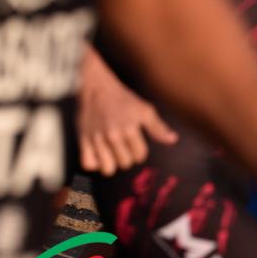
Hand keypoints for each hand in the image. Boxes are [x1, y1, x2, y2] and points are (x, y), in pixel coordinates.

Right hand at [78, 52, 176, 174]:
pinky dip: (95, 163)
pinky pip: (88, 164)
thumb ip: (158, 128)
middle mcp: (113, 136)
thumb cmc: (124, 99)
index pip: (140, 156)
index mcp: (130, 129)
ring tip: (113, 154)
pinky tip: (99, 155)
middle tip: (124, 148)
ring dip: (112, 164)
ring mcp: (97, 139)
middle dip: (127, 158)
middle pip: (125, 164)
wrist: (97, 88)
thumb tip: (173, 140)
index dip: (140, 153)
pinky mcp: (83, 140)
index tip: (136, 145)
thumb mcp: (144, 110)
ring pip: (107, 168)